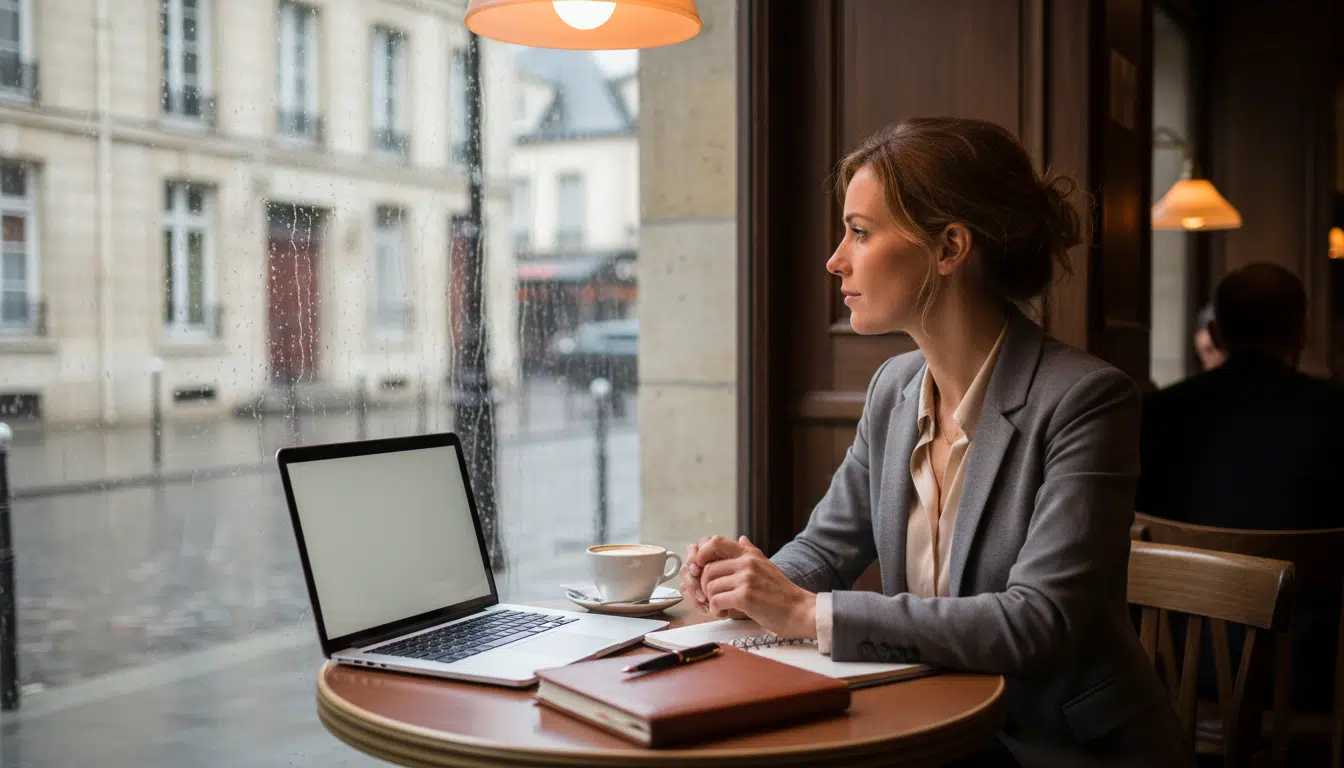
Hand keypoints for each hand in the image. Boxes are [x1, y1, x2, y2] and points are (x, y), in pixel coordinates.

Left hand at [694, 536, 816, 638]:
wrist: (800, 611)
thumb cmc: (782, 593)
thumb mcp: (767, 565)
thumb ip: (750, 552)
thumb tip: (741, 538)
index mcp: (749, 554)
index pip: (714, 542)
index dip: (701, 554)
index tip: (701, 569)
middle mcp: (747, 563)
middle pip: (707, 569)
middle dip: (704, 586)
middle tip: (713, 597)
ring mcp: (746, 579)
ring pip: (710, 587)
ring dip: (711, 600)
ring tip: (722, 607)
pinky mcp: (745, 597)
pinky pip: (716, 601)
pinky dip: (716, 610)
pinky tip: (726, 613)